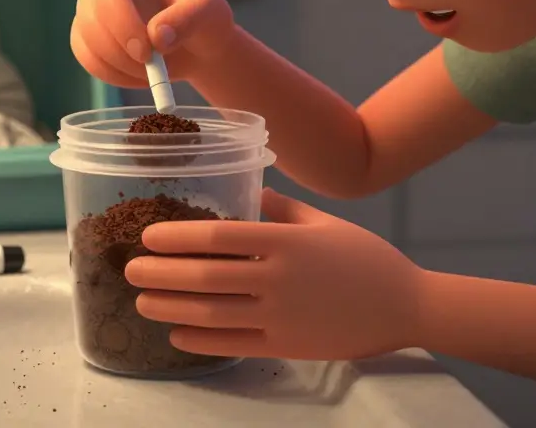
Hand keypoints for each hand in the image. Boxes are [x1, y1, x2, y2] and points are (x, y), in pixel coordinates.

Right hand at [71, 0, 235, 85]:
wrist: (196, 44)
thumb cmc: (201, 18)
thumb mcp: (207, 12)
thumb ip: (185, 19)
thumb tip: (156, 36)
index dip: (123, 21)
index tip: (146, 52)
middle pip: (91, 17)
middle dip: (119, 51)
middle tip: (150, 70)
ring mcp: (89, 13)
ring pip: (86, 42)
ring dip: (119, 67)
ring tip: (155, 71)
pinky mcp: (87, 39)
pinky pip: (89, 61)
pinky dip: (114, 76)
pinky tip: (141, 76)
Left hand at [124, 188, 422, 360]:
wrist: (405, 306)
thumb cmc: (363, 257)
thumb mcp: (322, 222)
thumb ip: (279, 208)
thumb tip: (245, 189)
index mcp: (286, 241)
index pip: (218, 236)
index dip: (177, 237)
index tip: (149, 235)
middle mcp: (278, 278)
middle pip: (205, 277)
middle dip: (160, 274)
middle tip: (130, 268)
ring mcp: (281, 315)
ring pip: (211, 313)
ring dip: (169, 307)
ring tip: (142, 301)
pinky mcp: (286, 346)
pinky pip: (232, 344)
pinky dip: (198, 339)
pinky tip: (176, 332)